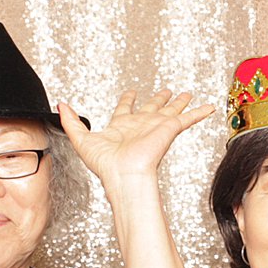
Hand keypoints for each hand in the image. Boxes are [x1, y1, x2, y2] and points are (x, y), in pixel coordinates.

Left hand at [58, 89, 213, 186]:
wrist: (124, 175)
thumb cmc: (105, 165)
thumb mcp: (81, 139)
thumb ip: (71, 122)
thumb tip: (59, 105)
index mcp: (122, 127)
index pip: (126, 109)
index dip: (128, 100)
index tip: (131, 92)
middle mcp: (140, 126)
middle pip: (152, 108)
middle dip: (159, 99)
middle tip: (166, 91)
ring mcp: (156, 127)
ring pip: (171, 110)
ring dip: (179, 102)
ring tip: (187, 93)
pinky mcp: (169, 130)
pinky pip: (187, 118)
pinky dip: (199, 112)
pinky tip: (208, 106)